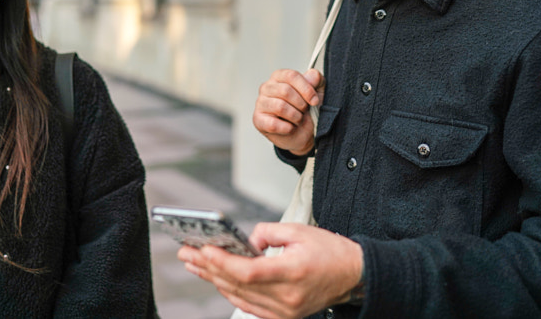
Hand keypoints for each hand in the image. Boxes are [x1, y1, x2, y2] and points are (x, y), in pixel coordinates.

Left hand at [178, 222, 363, 318]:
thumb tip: (245, 241)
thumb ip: (267, 232)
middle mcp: (288, 297)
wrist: (354, 275)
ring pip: (240, 298)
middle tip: (187, 253)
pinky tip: (217, 280)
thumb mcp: (299, 230)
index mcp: (293, 272)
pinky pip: (249, 306)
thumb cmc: (330, 251)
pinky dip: (231, 293)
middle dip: (209, 268)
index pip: (249, 272)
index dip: (223, 262)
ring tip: (195, 265)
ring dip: (214, 281)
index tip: (203, 250)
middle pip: (239, 285)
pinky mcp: (284, 316)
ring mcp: (285, 311)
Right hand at [253, 69, 323, 154]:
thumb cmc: (307, 111)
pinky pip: (273, 124)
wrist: (304, 133)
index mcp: (280, 76)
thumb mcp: (318, 92)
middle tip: (304, 111)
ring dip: (295, 117)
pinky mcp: (258, 120)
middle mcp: (267, 87)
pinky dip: (287, 128)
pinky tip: (290, 127)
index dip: (306, 89)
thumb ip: (316, 80)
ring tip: (297, 119)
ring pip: (280, 107)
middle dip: (301, 104)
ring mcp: (261, 103)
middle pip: (285, 91)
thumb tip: (312, 76)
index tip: (315, 101)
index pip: (291, 76)